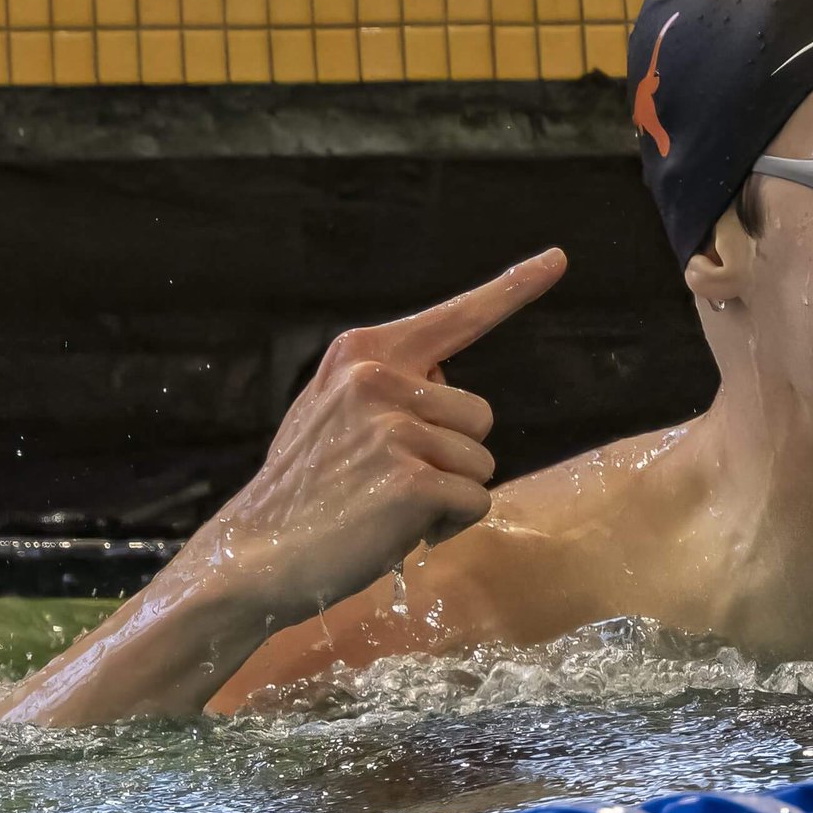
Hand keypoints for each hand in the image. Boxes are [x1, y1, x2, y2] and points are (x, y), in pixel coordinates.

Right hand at [183, 248, 566, 622]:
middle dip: (453, 456)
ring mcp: (395, 428)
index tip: (557, 259)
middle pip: (481, 416)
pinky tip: (399, 530)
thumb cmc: (303, 489)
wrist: (255, 553)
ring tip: (392, 506)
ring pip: (482, 462)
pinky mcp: (412, 480)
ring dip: (451, 494)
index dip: (513, 289)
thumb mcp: (331, 409)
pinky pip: (475, 502)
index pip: (455, 317)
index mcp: (363, 353)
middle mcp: (379, 379)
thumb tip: (443, 374)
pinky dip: (450, 525)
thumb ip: (385, 385)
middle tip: (393, 481)